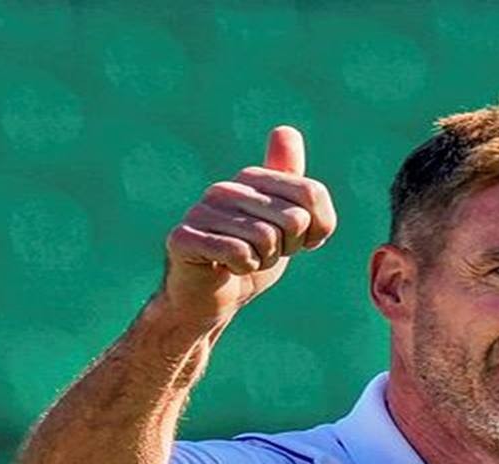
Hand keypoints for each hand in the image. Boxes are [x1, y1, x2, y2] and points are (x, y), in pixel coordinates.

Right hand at [159, 126, 336, 322]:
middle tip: (263, 253)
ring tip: (244, 259)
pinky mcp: (184, 237)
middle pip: (294, 218)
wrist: (212, 298)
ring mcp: (201, 211)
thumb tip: (285, 130)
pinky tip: (226, 268)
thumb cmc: (254, 259)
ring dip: (263, 261)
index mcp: (252, 178)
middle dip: (287, 248)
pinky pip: (239, 253)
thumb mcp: (290, 224)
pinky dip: (243, 269)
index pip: (312, 193)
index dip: (314, 230)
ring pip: (267, 238)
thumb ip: (300, 188)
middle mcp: (225, 188)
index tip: (293, 241)